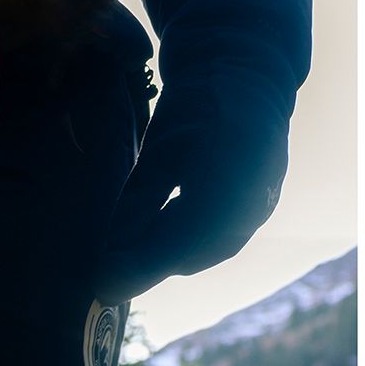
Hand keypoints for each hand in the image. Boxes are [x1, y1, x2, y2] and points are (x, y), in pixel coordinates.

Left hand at [101, 96, 294, 295]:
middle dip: (147, 266)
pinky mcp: (260, 210)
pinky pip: (218, 242)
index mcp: (227, 170)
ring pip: (205, 252)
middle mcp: (252, 196)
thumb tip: (114, 256)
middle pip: (193, 252)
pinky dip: (183, 247)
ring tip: (123, 256)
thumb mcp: (160, 150)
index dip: (141, 266)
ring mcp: (261, 205)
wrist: (248, 80)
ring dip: (164, 258)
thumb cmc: (197, 107)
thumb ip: (140, 203)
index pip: (182, 236)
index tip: (103, 286)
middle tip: (104, 272)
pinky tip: (153, 240)